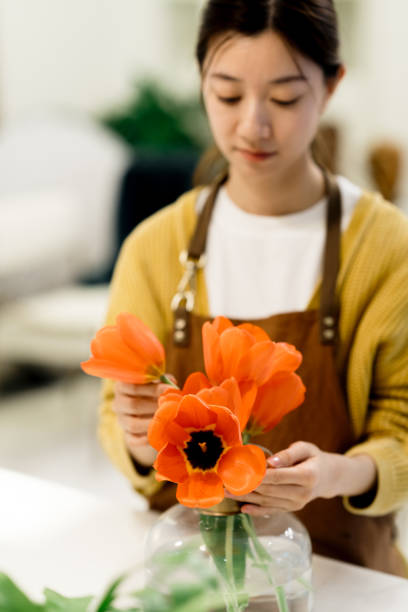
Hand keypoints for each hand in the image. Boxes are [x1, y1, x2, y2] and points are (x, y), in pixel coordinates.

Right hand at [113, 377, 174, 465]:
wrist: (147, 409)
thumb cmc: (153, 390)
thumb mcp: (156, 382)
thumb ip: (163, 381)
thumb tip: (171, 385)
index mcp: (122, 386)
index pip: (133, 387)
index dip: (153, 388)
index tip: (169, 389)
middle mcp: (118, 403)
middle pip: (132, 405)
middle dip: (154, 406)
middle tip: (170, 406)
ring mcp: (122, 420)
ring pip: (132, 424)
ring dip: (152, 423)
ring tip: (167, 419)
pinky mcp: (127, 435)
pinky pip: (134, 440)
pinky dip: (146, 439)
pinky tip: (158, 434)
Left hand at [225, 441, 376, 515]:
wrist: (327, 477)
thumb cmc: (313, 458)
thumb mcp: (306, 448)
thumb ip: (289, 454)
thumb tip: (271, 461)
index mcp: (307, 477)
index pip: (278, 477)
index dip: (258, 476)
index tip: (239, 473)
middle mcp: (302, 494)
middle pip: (269, 491)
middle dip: (245, 486)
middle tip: (225, 481)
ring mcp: (296, 504)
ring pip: (266, 502)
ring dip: (245, 497)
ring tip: (226, 492)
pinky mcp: (290, 509)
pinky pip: (271, 510)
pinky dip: (256, 510)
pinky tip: (242, 508)